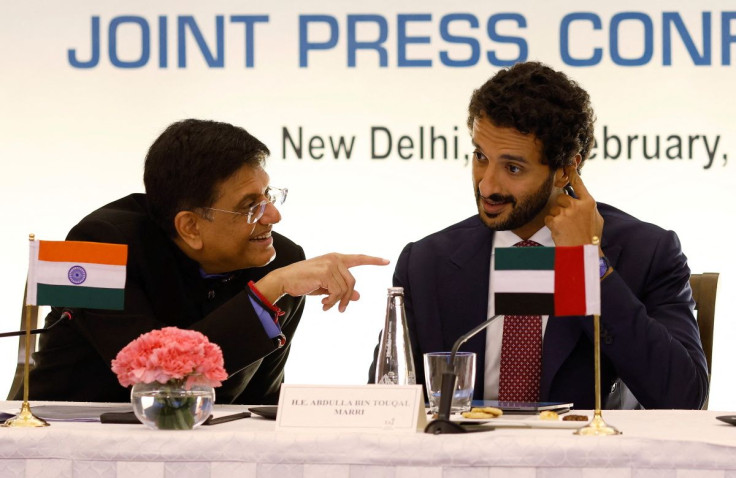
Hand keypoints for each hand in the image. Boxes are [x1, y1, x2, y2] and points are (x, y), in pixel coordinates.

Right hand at [255, 253, 389, 311]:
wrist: (285, 280)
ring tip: (327, 306)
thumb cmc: (305, 282)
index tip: (386, 261)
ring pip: (345, 289)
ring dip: (337, 301)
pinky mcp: (325, 272)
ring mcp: (331, 264)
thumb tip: (358, 296)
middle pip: (352, 282)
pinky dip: (331, 302)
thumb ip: (342, 289)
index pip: (358, 258)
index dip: (373, 260)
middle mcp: (335, 259)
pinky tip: (323, 304)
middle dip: (347, 298)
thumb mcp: (326, 286)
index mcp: (336, 258)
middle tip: (340, 309)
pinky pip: (336, 292)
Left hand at [544, 167, 603, 252]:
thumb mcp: (596, 219)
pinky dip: (552, 224)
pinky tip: (560, 231)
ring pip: (554, 208)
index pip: (579, 184)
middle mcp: (578, 205)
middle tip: (568, 220)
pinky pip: (549, 218)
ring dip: (557, 217)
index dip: (572, 173)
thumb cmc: (591, 238)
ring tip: (566, 228)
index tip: (567, 164)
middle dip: (562, 207)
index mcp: (589, 203)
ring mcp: (567, 212)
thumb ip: (588, 207)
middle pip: (562, 197)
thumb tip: (582, 199)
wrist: (583, 253)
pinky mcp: (557, 220)